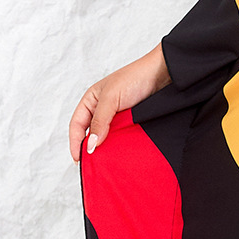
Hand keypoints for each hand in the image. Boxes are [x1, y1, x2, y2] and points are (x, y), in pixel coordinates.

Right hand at [68, 44, 170, 162]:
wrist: (164, 73)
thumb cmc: (134, 78)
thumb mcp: (111, 98)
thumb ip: (100, 122)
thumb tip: (90, 145)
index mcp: (91, 100)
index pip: (77, 125)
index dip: (75, 142)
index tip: (79, 159)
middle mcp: (102, 109)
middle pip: (90, 133)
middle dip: (90, 148)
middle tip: (93, 165)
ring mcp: (117, 116)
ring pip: (106, 137)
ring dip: (106, 148)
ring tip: (107, 162)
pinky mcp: (131, 121)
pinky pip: (122, 136)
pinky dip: (120, 145)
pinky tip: (121, 153)